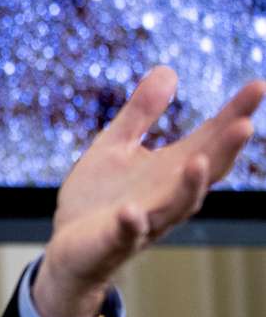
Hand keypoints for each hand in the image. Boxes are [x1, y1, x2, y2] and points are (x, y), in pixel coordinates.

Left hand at [36, 66, 265, 316]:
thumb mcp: (116, 145)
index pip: (210, 139)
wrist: (69, 248)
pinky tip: (132, 211)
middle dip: (224, 150)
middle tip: (245, 123)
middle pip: (204, 172)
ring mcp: (144, 221)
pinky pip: (126, 233)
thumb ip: (141, 113)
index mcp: (170, 170)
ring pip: (175, 206)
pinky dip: (131, 223)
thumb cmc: (98, 197)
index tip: (257, 85)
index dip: (234, 114)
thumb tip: (168, 69)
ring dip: (189, 186)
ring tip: (199, 160)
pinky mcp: (114, 240)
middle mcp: (167, 196)